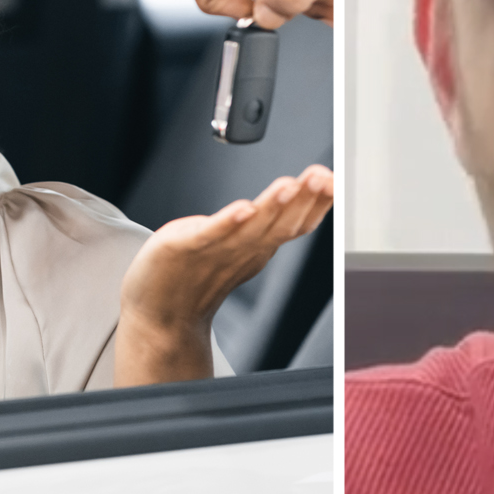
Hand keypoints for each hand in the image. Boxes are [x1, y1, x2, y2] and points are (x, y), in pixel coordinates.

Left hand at [114, 164, 335, 385]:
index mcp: (258, 243)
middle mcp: (243, 247)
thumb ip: (268, 220)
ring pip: (253, 227)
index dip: (317, 201)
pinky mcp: (186, 247)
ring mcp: (216, 249)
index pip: (297, 221)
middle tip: (323, 177)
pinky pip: (211, 234)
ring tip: (290, 186)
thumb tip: (297, 194)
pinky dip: (228, 223)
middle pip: (283, 223)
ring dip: (274, 207)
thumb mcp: (242, 241)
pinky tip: (243, 209)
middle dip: (305, 198)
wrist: (160, 316)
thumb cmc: (195, 275)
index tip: (333, 178)